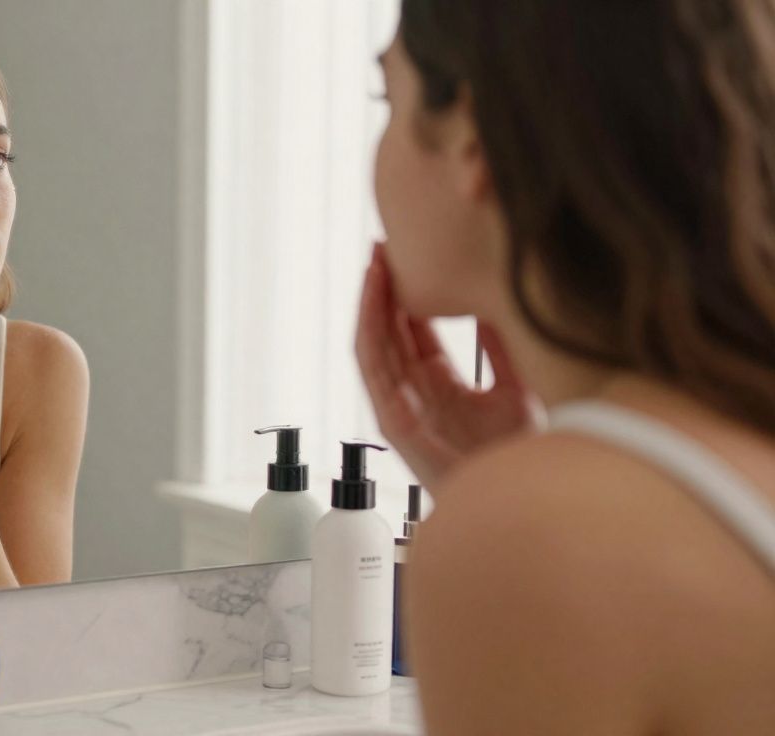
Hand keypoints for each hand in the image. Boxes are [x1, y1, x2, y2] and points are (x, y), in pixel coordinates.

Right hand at [354, 243, 542, 487]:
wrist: (523, 493)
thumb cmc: (522, 453)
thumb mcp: (518, 385)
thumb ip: (501, 345)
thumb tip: (496, 296)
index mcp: (439, 385)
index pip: (413, 329)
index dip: (408, 291)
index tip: (409, 253)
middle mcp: (414, 393)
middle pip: (387, 331)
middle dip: (382, 287)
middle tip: (382, 245)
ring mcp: (400, 407)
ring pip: (374, 344)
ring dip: (369, 303)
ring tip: (373, 263)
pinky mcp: (393, 422)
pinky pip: (372, 368)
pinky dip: (369, 332)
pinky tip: (371, 301)